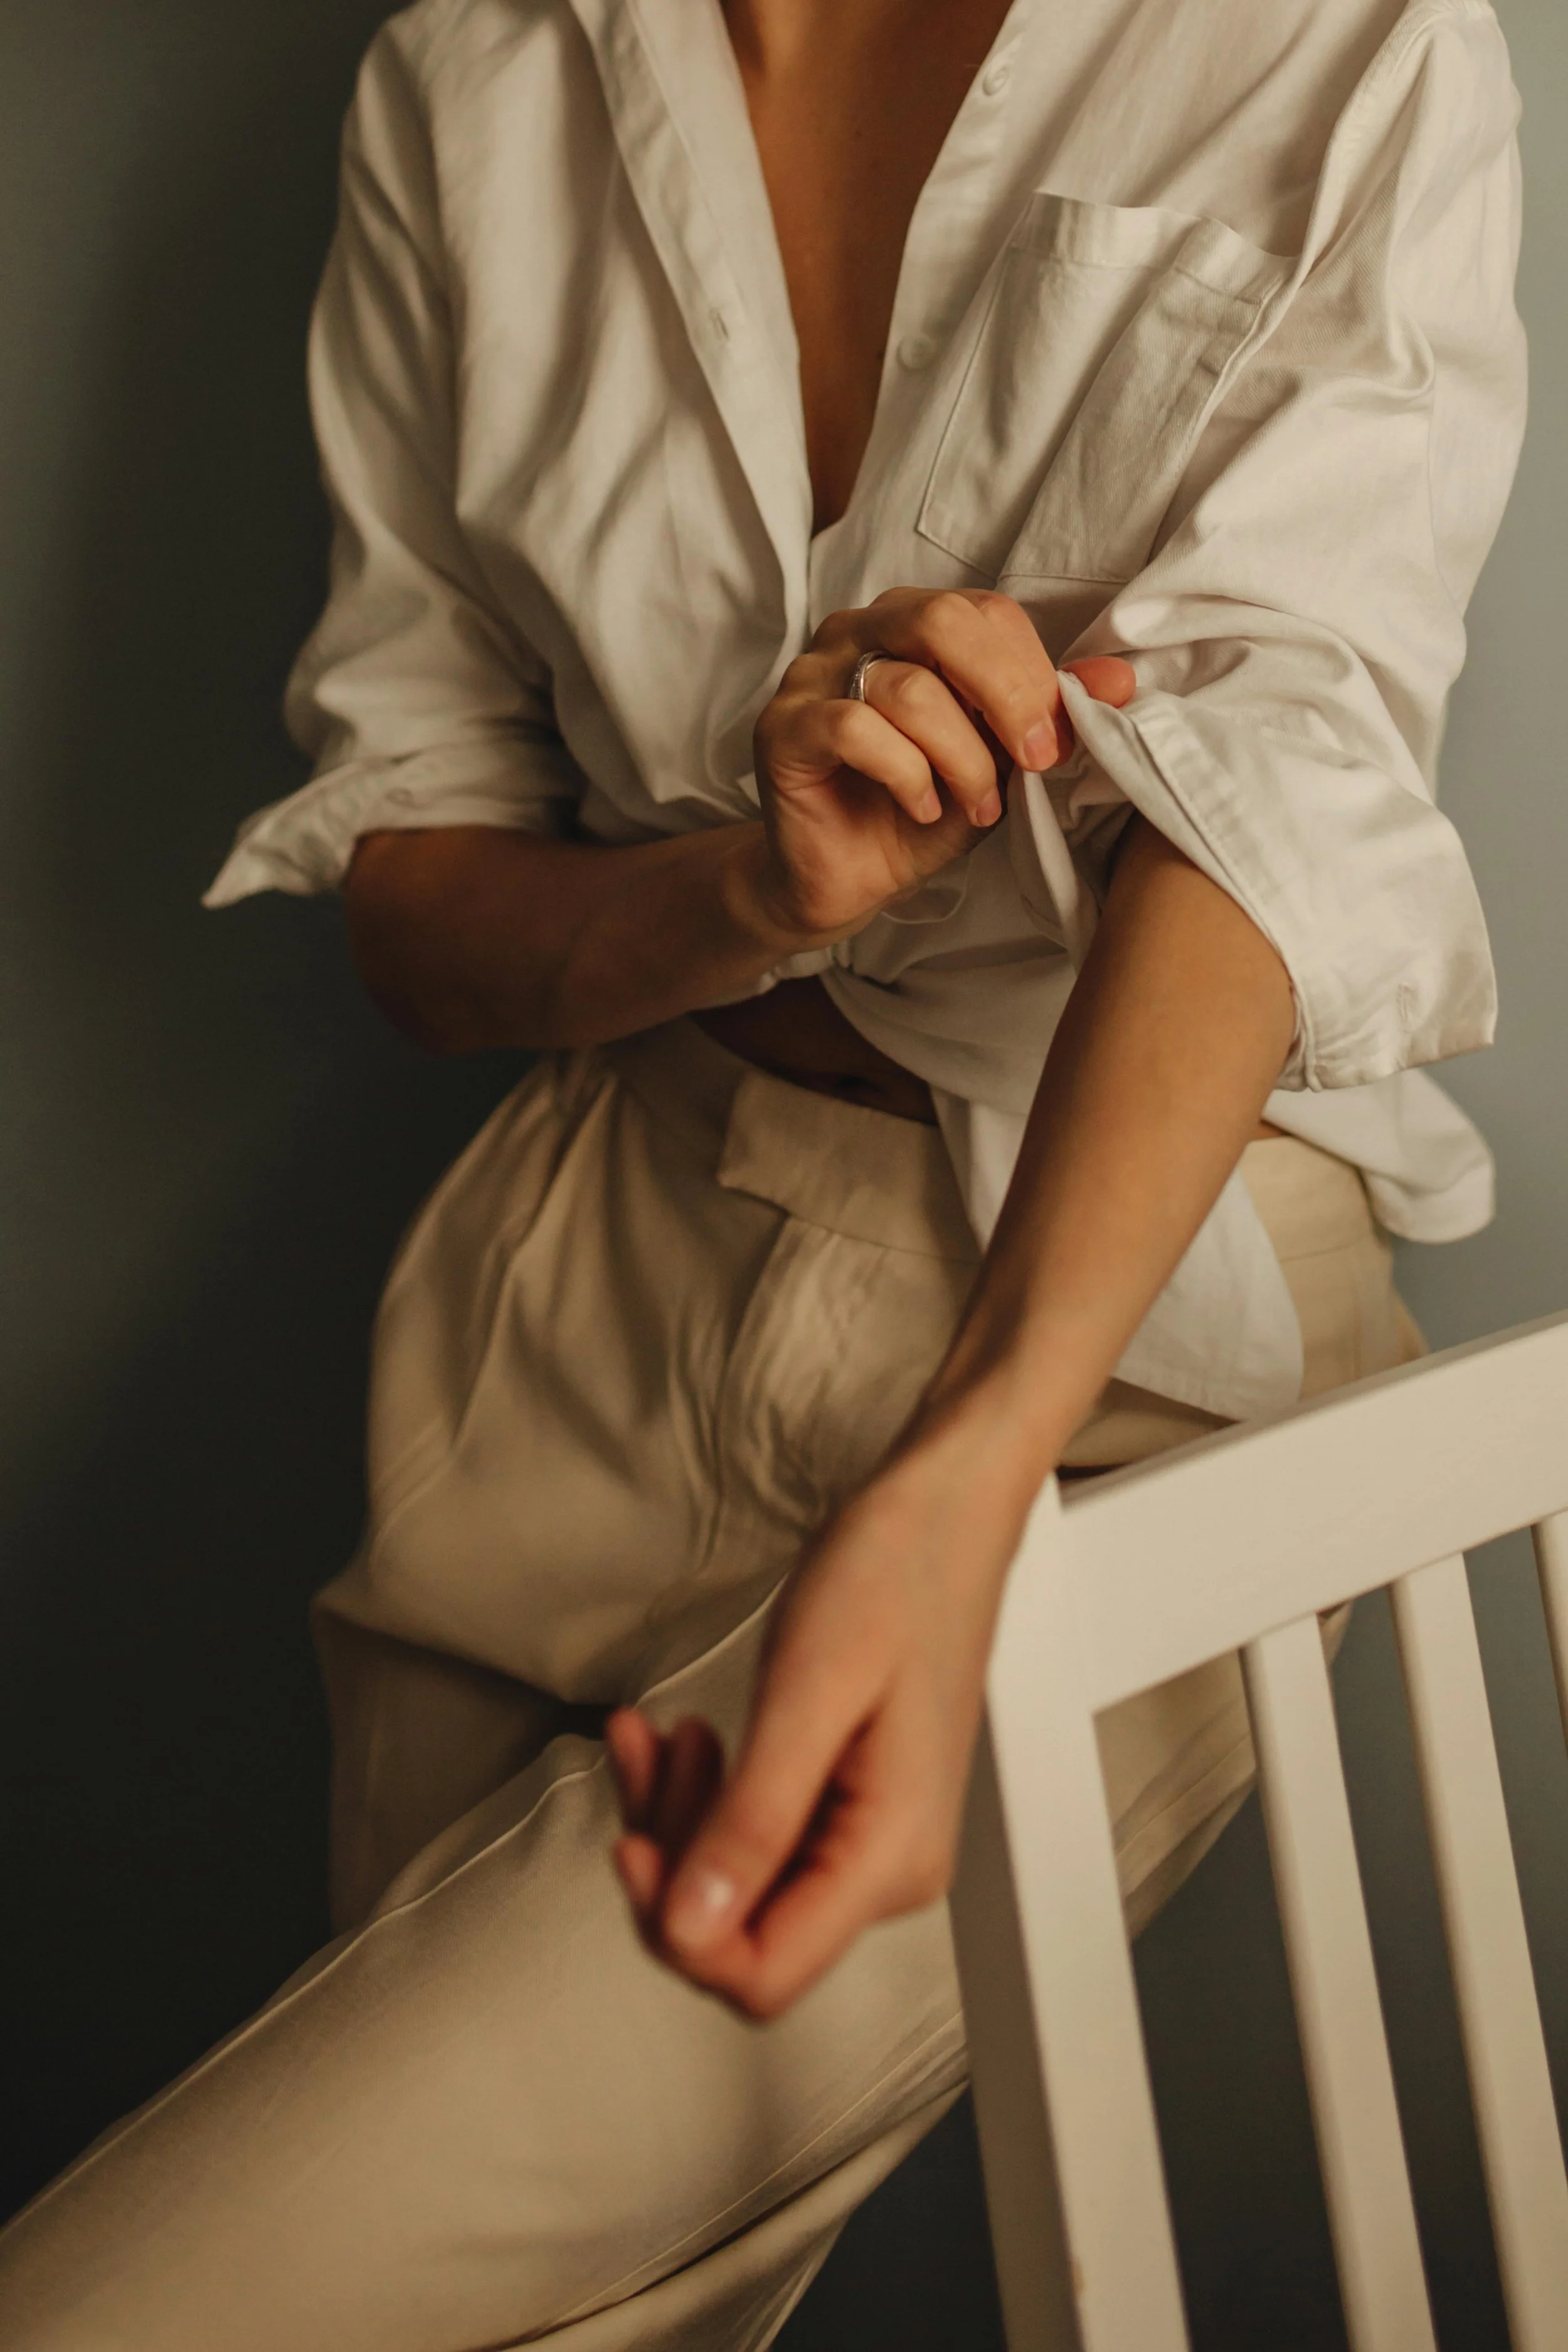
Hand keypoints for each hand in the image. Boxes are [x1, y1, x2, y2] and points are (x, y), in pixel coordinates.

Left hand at [606, 1411, 1040, 2017]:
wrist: (941, 1512)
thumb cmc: (891, 1574)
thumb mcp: (807, 1690)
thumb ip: (753, 1821)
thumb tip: (690, 1930)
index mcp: (889, 1856)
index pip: (762, 1976)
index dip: (679, 1930)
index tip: (629, 1840)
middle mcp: (889, 1870)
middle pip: (740, 1936)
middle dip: (670, 1857)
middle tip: (651, 1755)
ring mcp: (871, 1842)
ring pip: (738, 1888)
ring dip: (679, 1819)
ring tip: (665, 1734)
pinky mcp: (850, 1808)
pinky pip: (756, 1838)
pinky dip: (703, 1795)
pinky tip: (685, 1738)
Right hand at [746, 586, 1134, 945]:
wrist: (846, 880)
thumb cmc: (921, 812)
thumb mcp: (1001, 762)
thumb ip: (1048, 716)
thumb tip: (1119, 679)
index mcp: (911, 622)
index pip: (985, 611)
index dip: (1032, 673)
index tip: (1054, 743)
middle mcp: (857, 631)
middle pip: (942, 620)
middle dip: (1004, 695)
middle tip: (1031, 760)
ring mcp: (812, 675)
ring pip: (906, 686)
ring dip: (960, 758)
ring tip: (974, 806)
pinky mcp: (783, 728)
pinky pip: (855, 729)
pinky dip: (906, 775)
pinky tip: (922, 808)